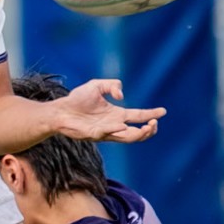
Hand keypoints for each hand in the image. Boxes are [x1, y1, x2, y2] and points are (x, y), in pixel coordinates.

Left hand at [51, 79, 165, 142]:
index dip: (151, 114)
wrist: (60, 110)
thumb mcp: (97, 85)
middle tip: (154, 123)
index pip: (138, 116)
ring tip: (146, 127)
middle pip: (137, 132)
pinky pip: (108, 134)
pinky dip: (116, 130)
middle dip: (149, 130)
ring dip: (138, 134)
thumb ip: (112, 84)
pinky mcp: (95, 135)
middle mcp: (114, 125)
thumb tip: (121, 95)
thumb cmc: (77, 99)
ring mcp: (105, 132)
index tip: (163, 111)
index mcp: (117, 114)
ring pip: (127, 138)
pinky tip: (122, 125)